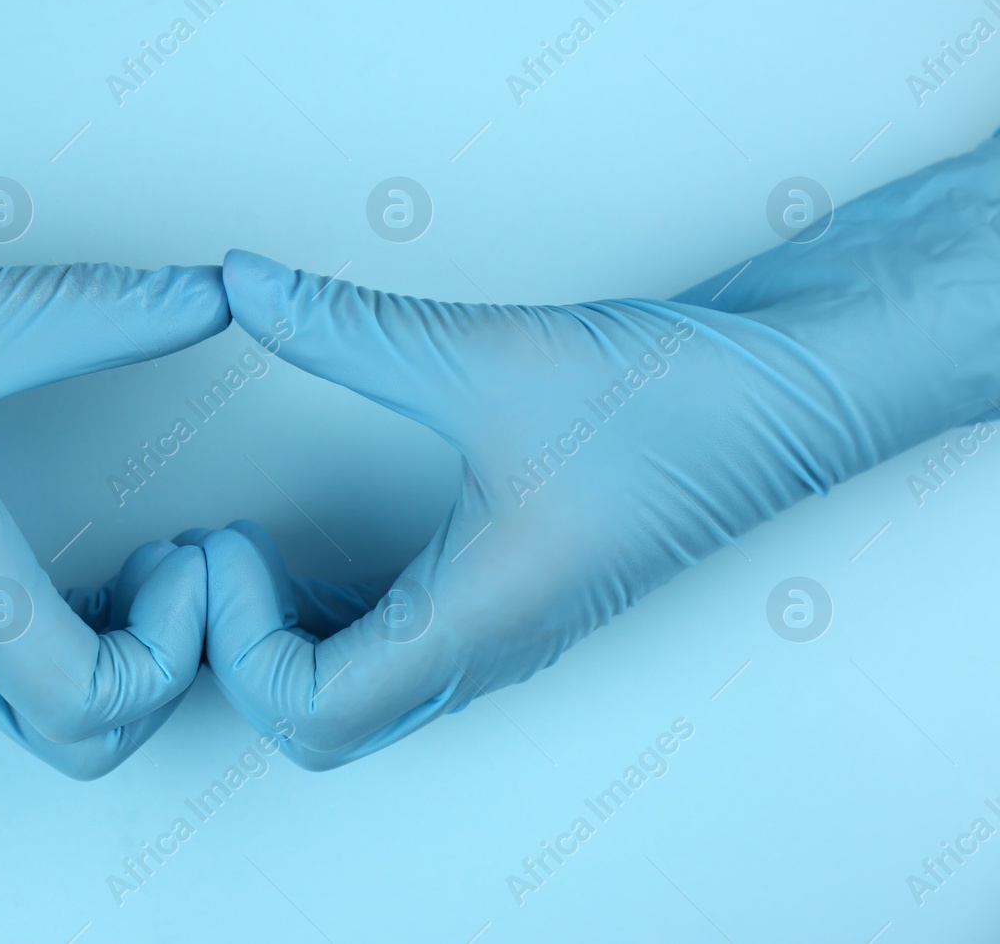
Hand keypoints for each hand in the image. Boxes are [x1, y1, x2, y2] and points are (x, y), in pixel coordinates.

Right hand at [0, 257, 227, 778]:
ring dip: (117, 661)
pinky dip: (72, 643)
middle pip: (81, 741)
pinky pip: (7, 672)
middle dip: (158, 673)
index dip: (170, 647)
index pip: (96, 705)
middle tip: (178, 570)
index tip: (182, 552)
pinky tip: (82, 556)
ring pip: (43, 715)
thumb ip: (100, 311)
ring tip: (143, 560)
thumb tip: (209, 297)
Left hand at [207, 135, 999, 767]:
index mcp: (477, 621)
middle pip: (319, 721)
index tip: (225, 541)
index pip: (309, 713)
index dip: (238, 643)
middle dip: (240, 650)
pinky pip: (390, 649)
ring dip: (280, 638)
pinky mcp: (503, 600)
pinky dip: (325, 614)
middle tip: (211, 553)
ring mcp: (496, 634)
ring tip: (241, 551)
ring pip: (353, 695)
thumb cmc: (678, 397)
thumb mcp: (490, 356)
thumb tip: (242, 285)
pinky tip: (309, 545)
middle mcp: (482, 649)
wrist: (794, 392)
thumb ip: (348, 325)